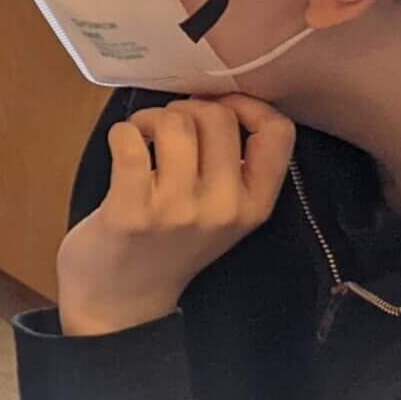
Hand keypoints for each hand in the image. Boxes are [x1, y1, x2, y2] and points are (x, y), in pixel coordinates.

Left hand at [57, 96, 295, 336]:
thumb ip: (234, 165)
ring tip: (142, 138)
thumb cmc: (168, 243)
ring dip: (150, 119)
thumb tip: (218, 98)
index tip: (217, 109)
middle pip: (217, 116)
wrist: (122, 300)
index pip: (278, 131)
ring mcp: (179, 211)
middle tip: (167, 129)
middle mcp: (225, 208)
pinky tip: (122, 147)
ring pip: (174, 123)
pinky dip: (123, 132)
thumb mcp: (223, 213)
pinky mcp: (132, 212)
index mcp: (255, 205)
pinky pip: (130, 140)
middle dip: (186, 109)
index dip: (245, 104)